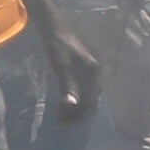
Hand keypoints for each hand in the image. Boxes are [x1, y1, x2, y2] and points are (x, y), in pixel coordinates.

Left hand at [29, 0, 97, 142]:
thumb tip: (71, 105)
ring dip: (75, 108)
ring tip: (60, 114)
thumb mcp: (61, 65)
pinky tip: (63, 102)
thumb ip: (67, 85)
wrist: (53, 27)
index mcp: (93, 72)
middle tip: (60, 121)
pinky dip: (74, 99)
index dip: (77, 115)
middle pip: (91, 101)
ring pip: (87, 96)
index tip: (62, 122)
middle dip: (77, 113)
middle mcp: (96, 73)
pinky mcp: (83, 70)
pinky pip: (83, 90)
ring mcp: (91, 71)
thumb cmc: (57, 44)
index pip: (90, 101)